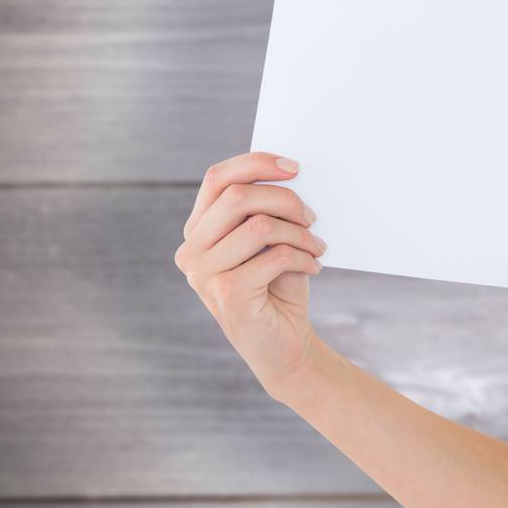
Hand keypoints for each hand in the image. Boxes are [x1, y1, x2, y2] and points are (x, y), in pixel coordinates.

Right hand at [174, 152, 327, 398]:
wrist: (283, 344)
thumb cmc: (278, 286)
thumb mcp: (269, 241)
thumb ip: (264, 210)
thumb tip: (289, 171)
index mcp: (198, 230)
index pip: (217, 178)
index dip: (256, 163)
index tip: (294, 167)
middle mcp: (191, 250)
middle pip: (238, 196)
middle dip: (285, 199)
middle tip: (312, 217)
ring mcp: (203, 274)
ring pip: (260, 225)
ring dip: (299, 233)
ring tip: (315, 247)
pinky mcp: (227, 295)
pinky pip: (275, 256)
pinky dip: (303, 257)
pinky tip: (313, 267)